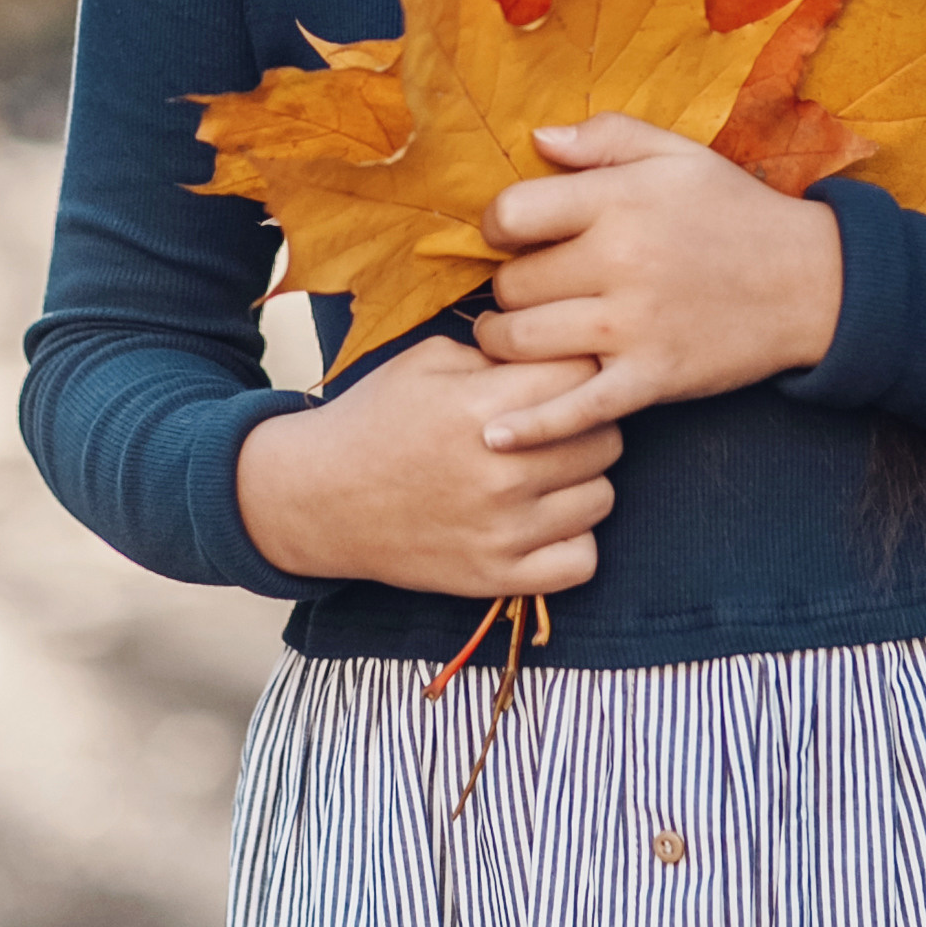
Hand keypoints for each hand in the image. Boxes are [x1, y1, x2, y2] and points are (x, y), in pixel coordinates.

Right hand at [234, 338, 619, 600]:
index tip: (561, 378)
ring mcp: (501, 531)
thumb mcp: (429, 361)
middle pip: (606, 437)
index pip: (586, 376)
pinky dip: (573, 540)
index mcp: (482, 407)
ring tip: (549, 471)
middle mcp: (499, 472)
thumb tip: (563, 349)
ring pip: (602, 497)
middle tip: (557, 425)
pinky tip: (545, 520)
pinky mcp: (495, 576)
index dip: (580, 370)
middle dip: (588, 424)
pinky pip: (582, 560)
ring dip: (583, 481)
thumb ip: (500, 353)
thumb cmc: (377, 418)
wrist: (319, 497)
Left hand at [472, 114, 844, 446]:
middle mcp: (621, 261)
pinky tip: (495, 432)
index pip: (512, 215)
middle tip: (524, 291)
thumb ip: (606, 137)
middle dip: (508, 288)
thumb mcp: (678, 155)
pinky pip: (574, 409)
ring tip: (511, 336)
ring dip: (504, 342)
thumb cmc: (737, 212)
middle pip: (513, 285)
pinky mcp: (652, 379)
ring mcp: (635, 327)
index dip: (499, 227)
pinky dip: (529, 427)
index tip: (513, 237)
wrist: (814, 281)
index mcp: (621, 200)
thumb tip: (537, 138)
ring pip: (524, 343)